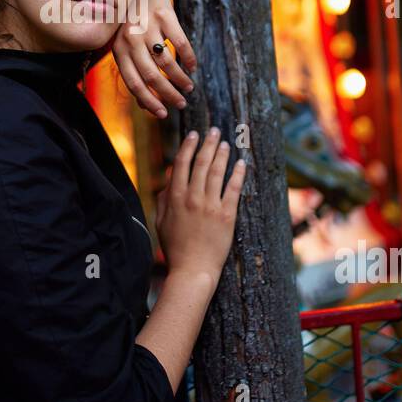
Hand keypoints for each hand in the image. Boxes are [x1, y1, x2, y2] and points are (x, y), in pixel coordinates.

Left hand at [111, 0, 196, 117]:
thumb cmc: (129, 16)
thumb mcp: (124, 42)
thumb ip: (131, 69)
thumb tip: (143, 103)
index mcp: (119, 49)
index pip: (134, 83)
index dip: (149, 102)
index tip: (162, 114)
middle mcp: (131, 39)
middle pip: (152, 77)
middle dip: (168, 95)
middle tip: (181, 104)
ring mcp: (148, 27)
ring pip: (167, 63)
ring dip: (180, 79)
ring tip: (189, 86)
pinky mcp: (165, 15)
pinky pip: (180, 43)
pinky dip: (189, 58)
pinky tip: (193, 66)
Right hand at [155, 127, 245, 289]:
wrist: (192, 270)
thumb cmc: (175, 248)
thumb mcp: (160, 222)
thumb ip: (163, 199)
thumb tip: (169, 179)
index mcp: (174, 198)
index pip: (182, 164)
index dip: (188, 146)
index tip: (194, 134)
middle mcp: (192, 198)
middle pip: (201, 163)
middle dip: (208, 144)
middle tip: (214, 131)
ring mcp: (210, 206)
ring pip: (217, 173)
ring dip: (222, 155)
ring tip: (226, 143)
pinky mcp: (226, 216)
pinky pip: (234, 190)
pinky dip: (238, 174)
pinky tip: (241, 163)